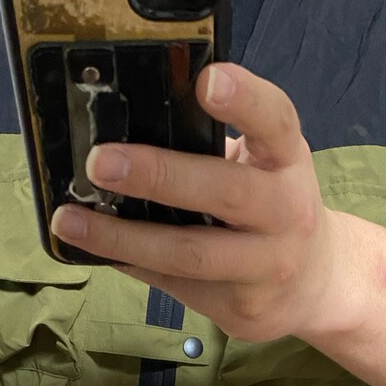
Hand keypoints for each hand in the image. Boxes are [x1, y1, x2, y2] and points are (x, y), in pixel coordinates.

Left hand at [49, 63, 346, 343]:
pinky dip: (129, 264)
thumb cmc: (270, 209)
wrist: (315, 286)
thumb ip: (213, 149)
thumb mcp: (263, 166)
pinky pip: (174, 283)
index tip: (206, 80)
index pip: (275, 121)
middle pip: (226, 192)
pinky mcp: (242, 306)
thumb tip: (119, 130)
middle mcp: (287, 211)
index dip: (245, 98)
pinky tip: (90, 250)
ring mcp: (268, 264)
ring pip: (191, 252)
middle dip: (160, 176)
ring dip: (124, 237)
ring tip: (71, 220)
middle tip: (100, 162)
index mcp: (287, 160)